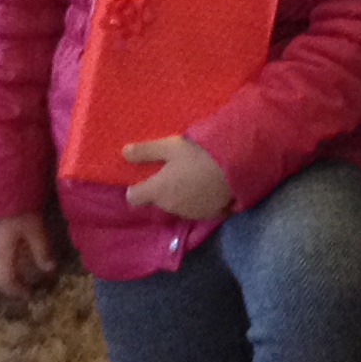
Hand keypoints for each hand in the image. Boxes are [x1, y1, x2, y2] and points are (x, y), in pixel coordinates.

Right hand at [0, 213, 54, 298]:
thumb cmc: (16, 208)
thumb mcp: (33, 229)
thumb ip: (41, 250)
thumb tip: (49, 270)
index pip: (6, 281)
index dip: (17, 290)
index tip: (29, 295)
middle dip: (6, 286)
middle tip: (21, 289)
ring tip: (13, 278)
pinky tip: (1, 262)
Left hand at [120, 136, 234, 219]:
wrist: (237, 167)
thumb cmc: (200, 154)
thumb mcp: (171, 146)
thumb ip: (146, 151)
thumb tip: (123, 153)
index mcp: (158, 190)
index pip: (133, 197)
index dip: (137, 187)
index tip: (146, 176)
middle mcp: (170, 207)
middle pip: (157, 200)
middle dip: (161, 188)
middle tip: (175, 169)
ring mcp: (189, 213)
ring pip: (176, 205)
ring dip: (179, 195)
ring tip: (193, 176)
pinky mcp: (207, 215)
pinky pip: (194, 209)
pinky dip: (196, 200)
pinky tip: (206, 186)